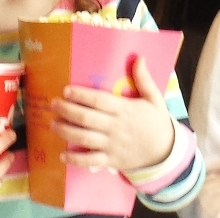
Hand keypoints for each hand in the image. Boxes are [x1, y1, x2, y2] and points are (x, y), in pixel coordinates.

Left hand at [50, 57, 175, 172]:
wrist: (166, 151)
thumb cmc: (156, 122)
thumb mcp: (154, 98)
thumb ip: (144, 79)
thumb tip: (139, 58)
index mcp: (124, 109)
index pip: (98, 101)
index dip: (81, 95)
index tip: (66, 90)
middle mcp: (115, 127)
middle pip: (86, 118)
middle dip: (67, 110)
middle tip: (53, 104)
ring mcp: (112, 145)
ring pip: (84, 138)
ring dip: (66, 131)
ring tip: (53, 124)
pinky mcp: (111, 160)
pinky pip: (90, 161)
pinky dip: (75, 159)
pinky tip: (63, 155)